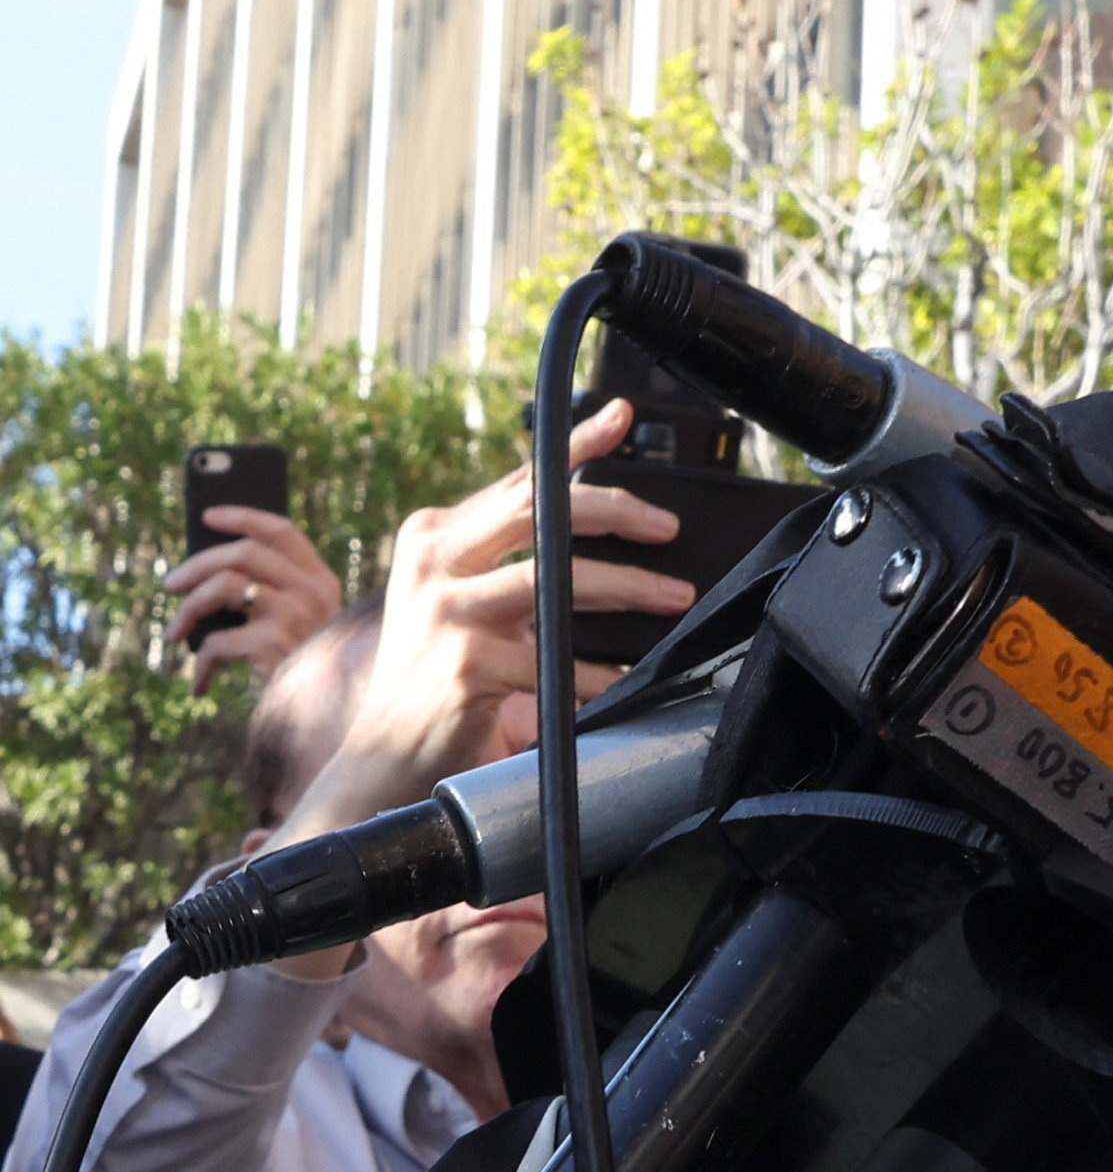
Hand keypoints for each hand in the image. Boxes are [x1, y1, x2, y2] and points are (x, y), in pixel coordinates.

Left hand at [164, 508, 344, 686]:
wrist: (324, 717)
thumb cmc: (300, 668)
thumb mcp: (297, 623)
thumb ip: (271, 593)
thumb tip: (206, 570)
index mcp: (320, 579)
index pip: (281, 531)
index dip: (243, 518)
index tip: (207, 516)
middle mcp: (311, 590)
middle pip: (243, 552)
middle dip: (197, 564)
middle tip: (170, 584)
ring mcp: (294, 614)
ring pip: (223, 586)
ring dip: (187, 610)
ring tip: (176, 633)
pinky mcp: (273, 643)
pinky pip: (217, 641)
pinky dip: (200, 664)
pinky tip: (200, 684)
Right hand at [270, 398, 693, 850]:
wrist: (381, 754)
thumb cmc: (438, 671)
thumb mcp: (465, 596)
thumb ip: (512, 553)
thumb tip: (596, 512)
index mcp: (434, 536)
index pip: (517, 481)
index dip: (573, 445)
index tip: (620, 417)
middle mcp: (432, 563)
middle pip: (539, 512)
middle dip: (614, 509)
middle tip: (667, 526)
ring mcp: (445, 614)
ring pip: (555, 580)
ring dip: (627, 586)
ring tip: (673, 596)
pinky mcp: (464, 665)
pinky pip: (554, 660)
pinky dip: (596, 670)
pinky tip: (621, 678)